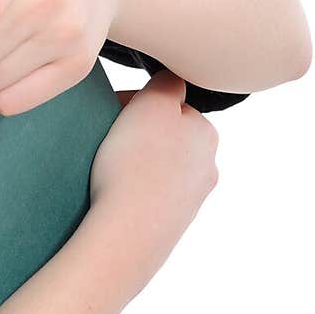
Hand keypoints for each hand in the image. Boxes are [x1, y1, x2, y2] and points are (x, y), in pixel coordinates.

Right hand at [87, 71, 219, 295]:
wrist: (127, 231)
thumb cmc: (137, 162)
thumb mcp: (153, 103)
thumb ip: (168, 83)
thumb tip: (173, 82)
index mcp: (207, 134)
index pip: (171, 105)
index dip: (139, 103)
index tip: (115, 111)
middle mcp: (207, 168)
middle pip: (167, 137)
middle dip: (140, 133)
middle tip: (108, 138)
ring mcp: (190, 201)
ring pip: (158, 167)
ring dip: (136, 162)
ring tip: (107, 167)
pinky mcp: (169, 226)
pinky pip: (149, 197)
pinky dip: (132, 190)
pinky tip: (114, 193)